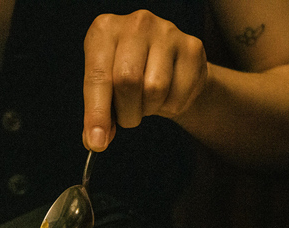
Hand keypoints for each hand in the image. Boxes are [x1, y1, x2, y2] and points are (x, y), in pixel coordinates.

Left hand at [82, 10, 208, 151]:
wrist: (170, 60)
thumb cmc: (131, 72)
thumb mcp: (106, 86)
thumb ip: (98, 112)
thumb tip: (96, 140)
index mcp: (105, 30)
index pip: (97, 76)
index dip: (96, 113)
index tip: (97, 142)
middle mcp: (136, 24)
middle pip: (127, 82)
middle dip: (126, 112)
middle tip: (128, 116)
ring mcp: (167, 32)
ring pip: (154, 89)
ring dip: (148, 109)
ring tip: (147, 100)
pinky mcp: (192, 47)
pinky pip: (178, 95)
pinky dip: (171, 107)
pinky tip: (167, 94)